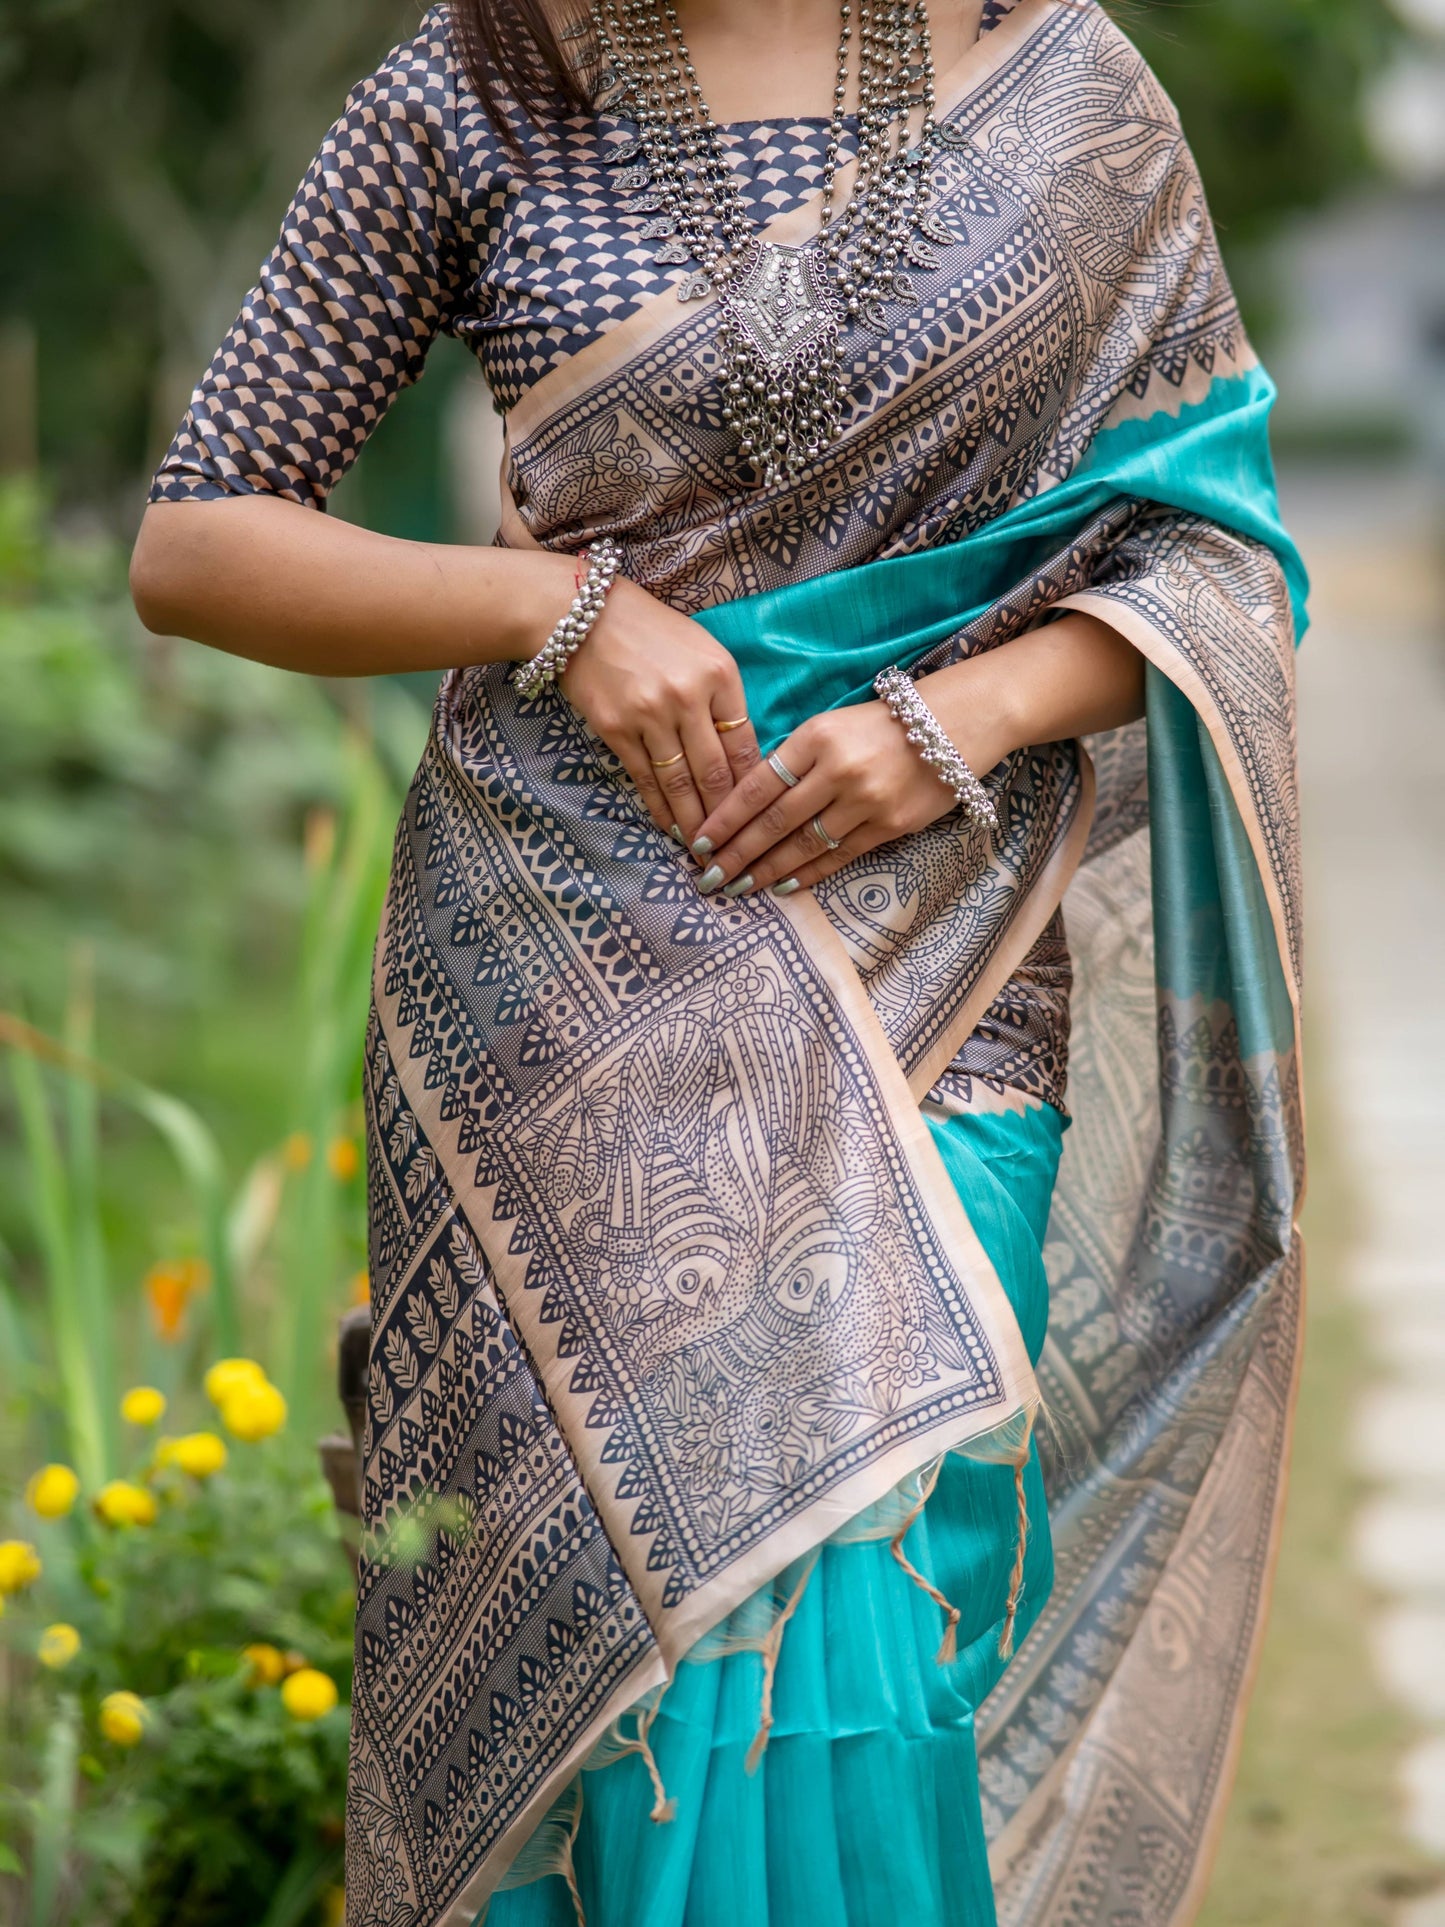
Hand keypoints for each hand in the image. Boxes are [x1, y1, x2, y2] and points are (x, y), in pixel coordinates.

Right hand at [554, 575, 760, 844]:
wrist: (581, 614)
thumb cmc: (650, 631)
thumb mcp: (701, 649)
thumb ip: (722, 696)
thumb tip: (739, 754)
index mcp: (719, 674)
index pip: (744, 744)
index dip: (753, 787)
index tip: (758, 815)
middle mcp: (688, 697)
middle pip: (716, 772)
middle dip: (726, 817)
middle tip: (734, 849)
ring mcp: (650, 715)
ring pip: (681, 783)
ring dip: (694, 821)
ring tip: (704, 848)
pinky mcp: (616, 729)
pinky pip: (645, 779)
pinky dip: (659, 808)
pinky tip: (669, 827)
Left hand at [686, 691, 996, 897]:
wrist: (955, 725)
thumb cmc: (882, 724)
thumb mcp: (831, 725)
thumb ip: (794, 759)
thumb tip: (748, 803)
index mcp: (815, 737)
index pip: (758, 785)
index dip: (725, 818)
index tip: (699, 840)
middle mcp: (838, 770)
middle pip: (774, 821)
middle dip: (735, 854)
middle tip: (707, 878)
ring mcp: (865, 801)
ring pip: (803, 845)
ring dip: (766, 871)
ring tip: (737, 888)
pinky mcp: (889, 825)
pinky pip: (838, 856)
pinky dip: (807, 873)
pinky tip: (782, 886)